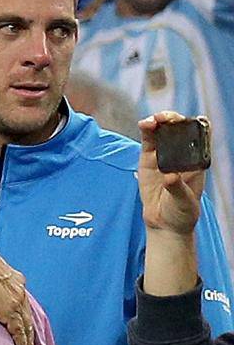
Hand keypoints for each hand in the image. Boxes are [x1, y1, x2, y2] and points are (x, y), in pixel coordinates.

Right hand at [0, 235, 34, 344]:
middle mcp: (21, 292)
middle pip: (28, 319)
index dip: (24, 318)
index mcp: (17, 281)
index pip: (23, 304)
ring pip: (27, 329)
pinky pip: (19, 333)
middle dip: (30, 335)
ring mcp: (17, 302)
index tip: (24, 328)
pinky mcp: (10, 311)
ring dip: (28, 344)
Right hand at [139, 112, 209, 236]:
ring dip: (158, 121)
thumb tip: (169, 176)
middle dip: (174, 120)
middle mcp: (181, 155)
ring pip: (162, 132)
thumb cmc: (181, 213)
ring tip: (153, 121)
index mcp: (197, 162)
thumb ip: (177, 188)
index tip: (192, 120)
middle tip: (167, 119)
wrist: (164, 224)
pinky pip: (148, 141)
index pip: (200, 136)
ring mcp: (164, 156)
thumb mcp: (184, 202)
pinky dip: (146, 130)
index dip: (197, 124)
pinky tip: (144, 124)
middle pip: (179, 129)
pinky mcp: (148, 160)